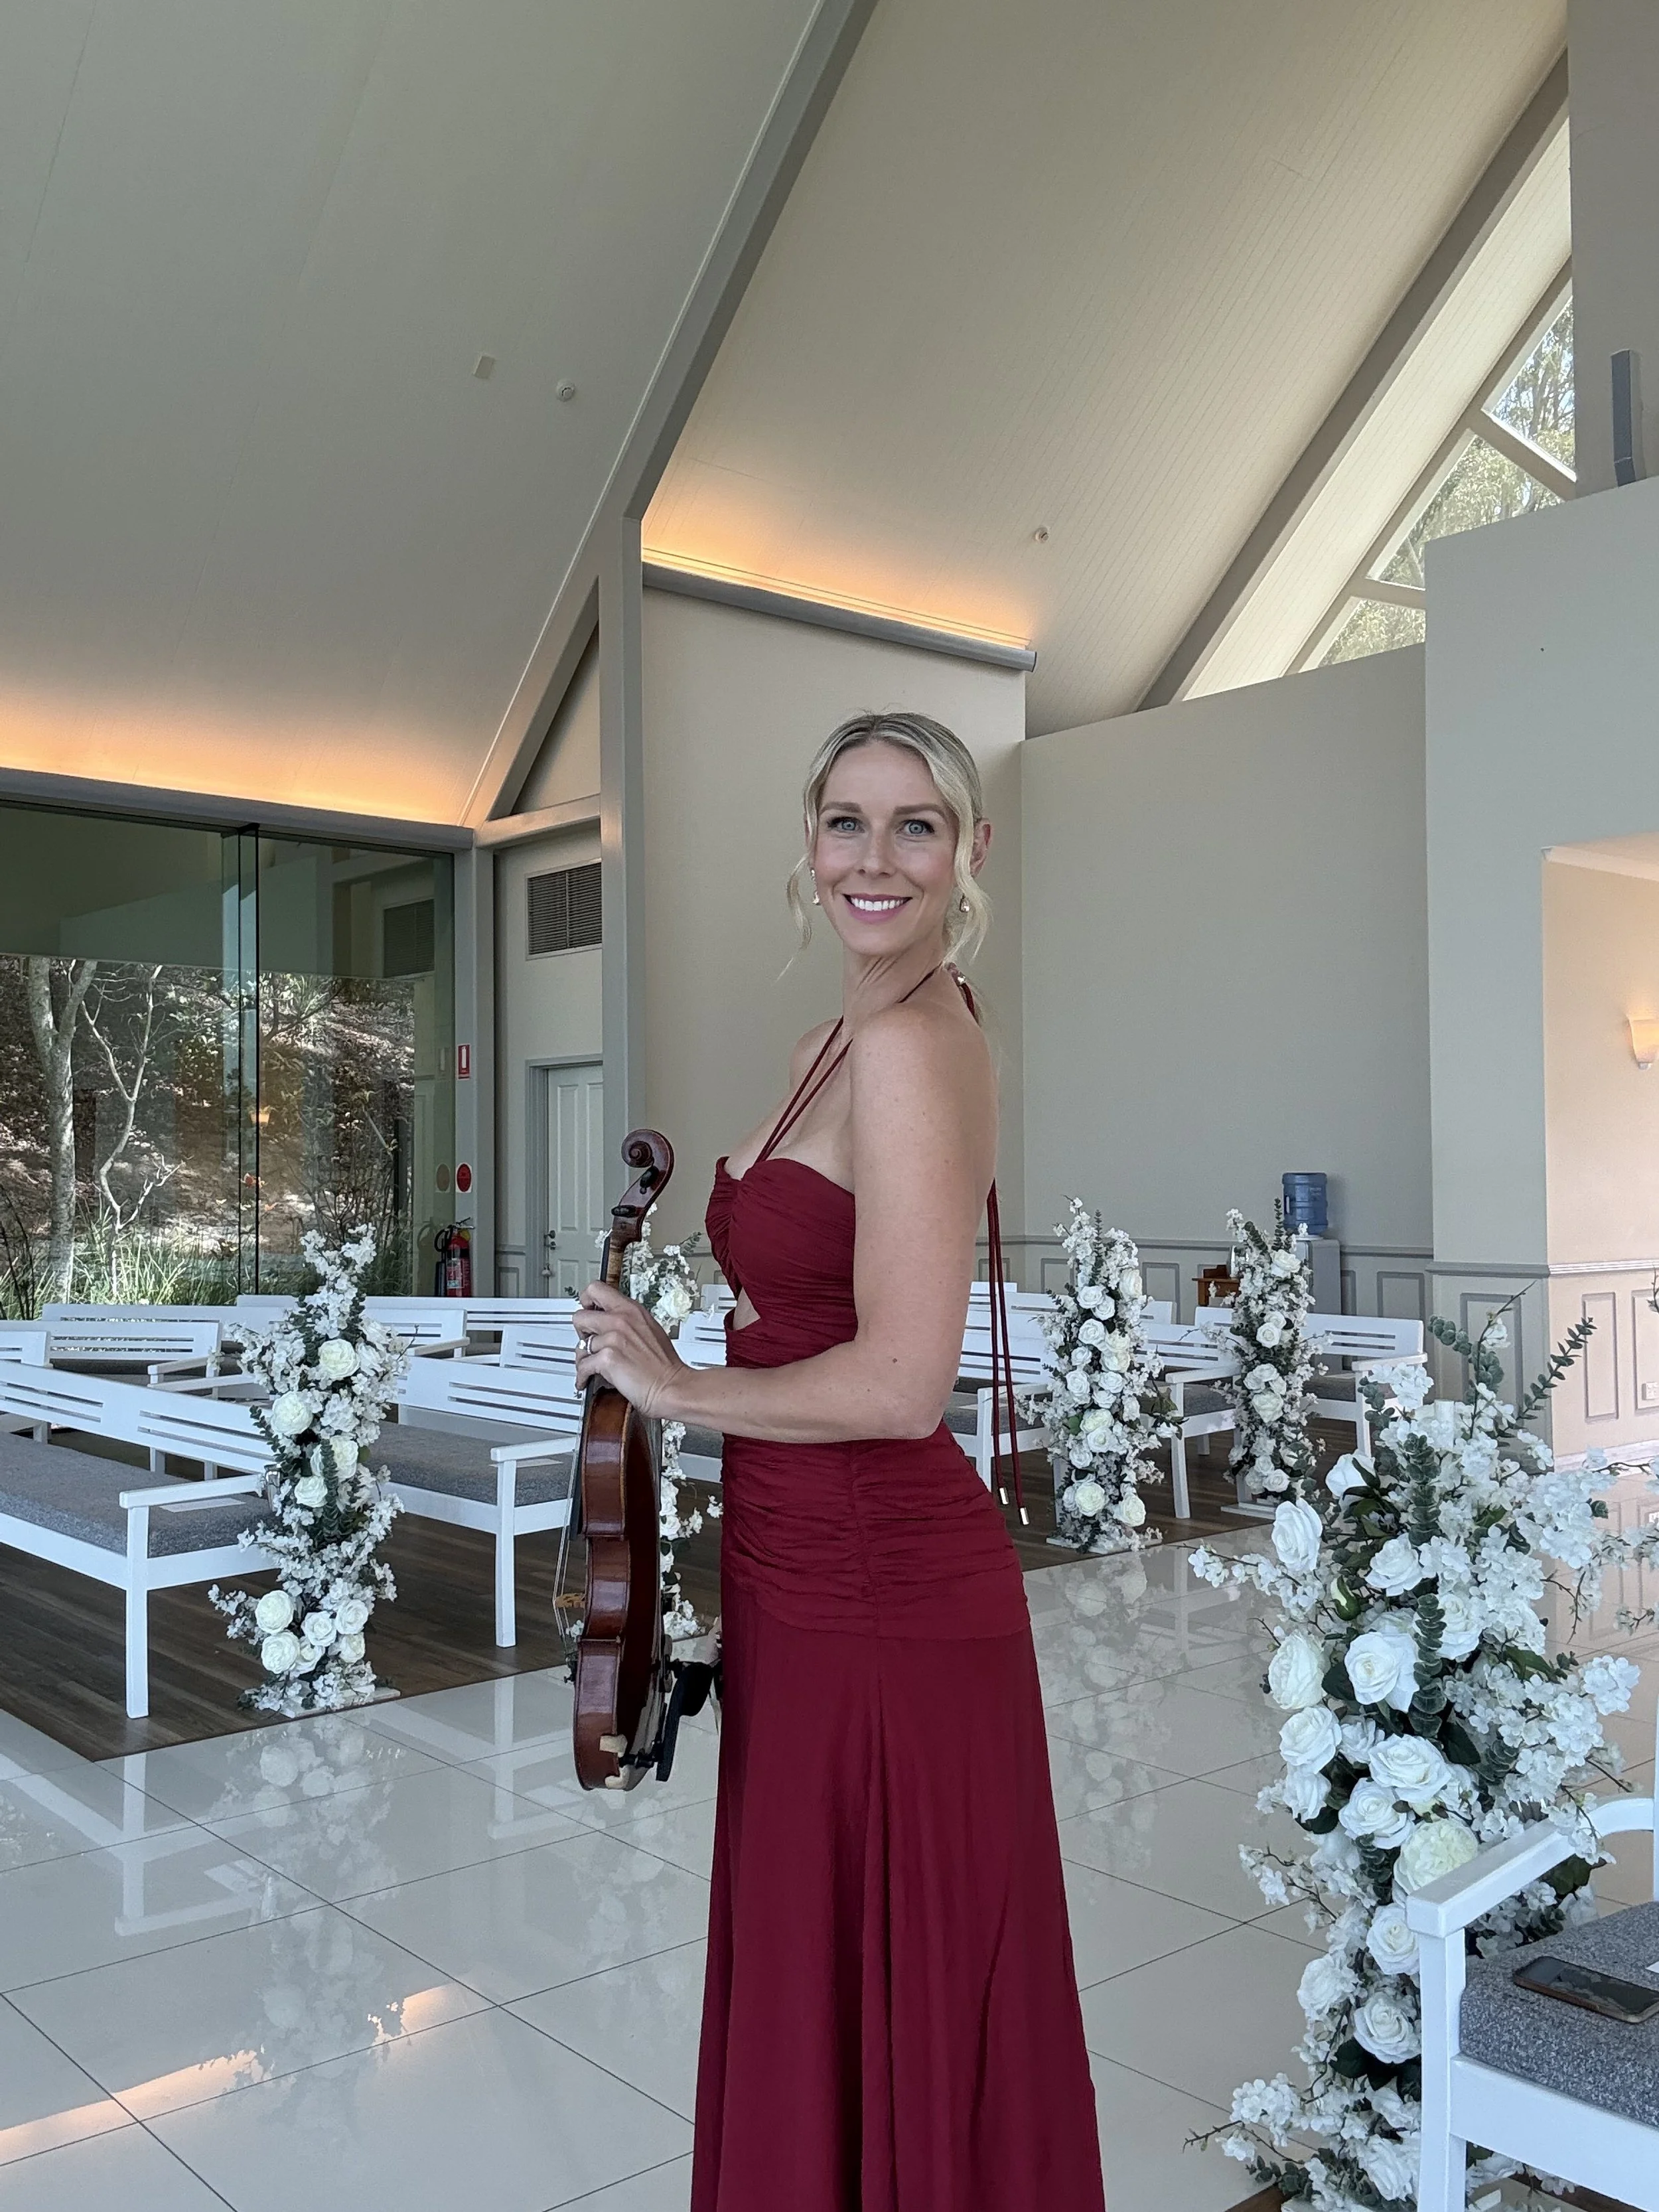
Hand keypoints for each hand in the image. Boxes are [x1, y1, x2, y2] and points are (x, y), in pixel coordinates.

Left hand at [574, 1281, 685, 1417]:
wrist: (671, 1386)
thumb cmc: (664, 1364)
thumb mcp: (650, 1329)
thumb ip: (628, 1321)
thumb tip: (610, 1322)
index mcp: (631, 1310)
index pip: (597, 1289)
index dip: (586, 1301)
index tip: (586, 1309)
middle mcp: (620, 1320)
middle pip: (580, 1316)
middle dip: (581, 1332)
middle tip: (588, 1341)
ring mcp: (613, 1338)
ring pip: (580, 1345)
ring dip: (584, 1358)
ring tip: (593, 1365)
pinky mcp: (607, 1358)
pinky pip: (582, 1366)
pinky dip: (583, 1376)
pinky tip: (587, 1379)